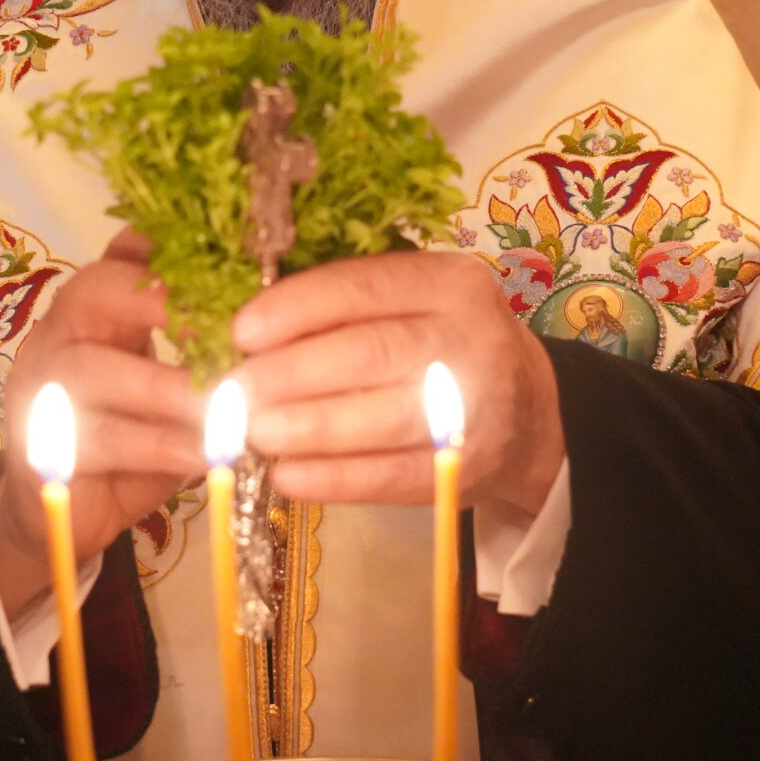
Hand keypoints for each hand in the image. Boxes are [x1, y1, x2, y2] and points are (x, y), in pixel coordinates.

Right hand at [0, 228, 204, 617]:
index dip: (172, 253)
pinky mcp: (36, 445)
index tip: (234, 270)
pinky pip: (100, 437)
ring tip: (229, 408)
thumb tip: (278, 319)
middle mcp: (58, 333)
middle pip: (94, 289)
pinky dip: (159, 446)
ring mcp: (38, 387)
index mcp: (94, 306)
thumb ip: (199, 349)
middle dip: (163, 302)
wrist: (59, 510)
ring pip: (95, 369)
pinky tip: (206, 455)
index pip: (122, 253)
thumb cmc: (128, 434)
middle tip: (228, 329)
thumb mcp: (167, 384)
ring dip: (169, 388)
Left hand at [231, 250, 563, 513]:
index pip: (364, 288)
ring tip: (252, 433)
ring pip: (382, 417)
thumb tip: (248, 335)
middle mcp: (470, 337)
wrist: (527, 409)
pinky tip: (287, 476)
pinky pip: (392, 475)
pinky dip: (334, 479)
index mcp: (448, 282)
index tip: (241, 332)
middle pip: (370, 353)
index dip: (297, 309)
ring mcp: (476, 406)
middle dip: (291, 375)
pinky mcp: (468, 468)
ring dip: (309, 428)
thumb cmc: (439, 343)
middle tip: (232, 393)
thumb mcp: (412, 303)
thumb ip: (346, 310)